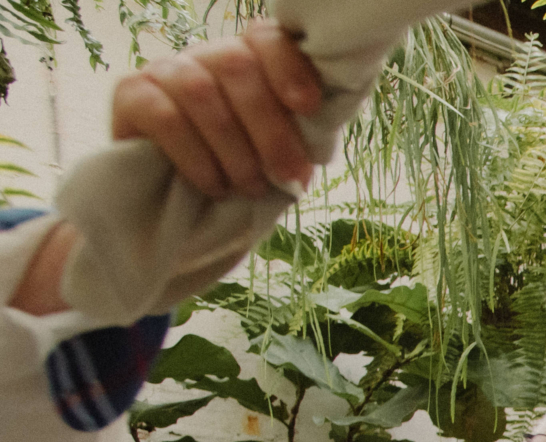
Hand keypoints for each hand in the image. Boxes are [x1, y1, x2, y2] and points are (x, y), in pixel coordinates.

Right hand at [111, 19, 322, 199]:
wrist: (178, 205)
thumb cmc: (241, 173)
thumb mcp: (279, 155)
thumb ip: (300, 137)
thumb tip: (321, 144)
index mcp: (249, 60)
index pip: (267, 39)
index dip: (289, 67)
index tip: (309, 106)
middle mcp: (206, 56)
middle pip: (237, 67)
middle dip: (270, 128)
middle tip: (288, 175)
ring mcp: (165, 70)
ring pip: (200, 91)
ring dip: (233, 148)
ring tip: (250, 187)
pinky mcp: (130, 94)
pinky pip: (165, 117)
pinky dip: (196, 156)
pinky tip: (213, 185)